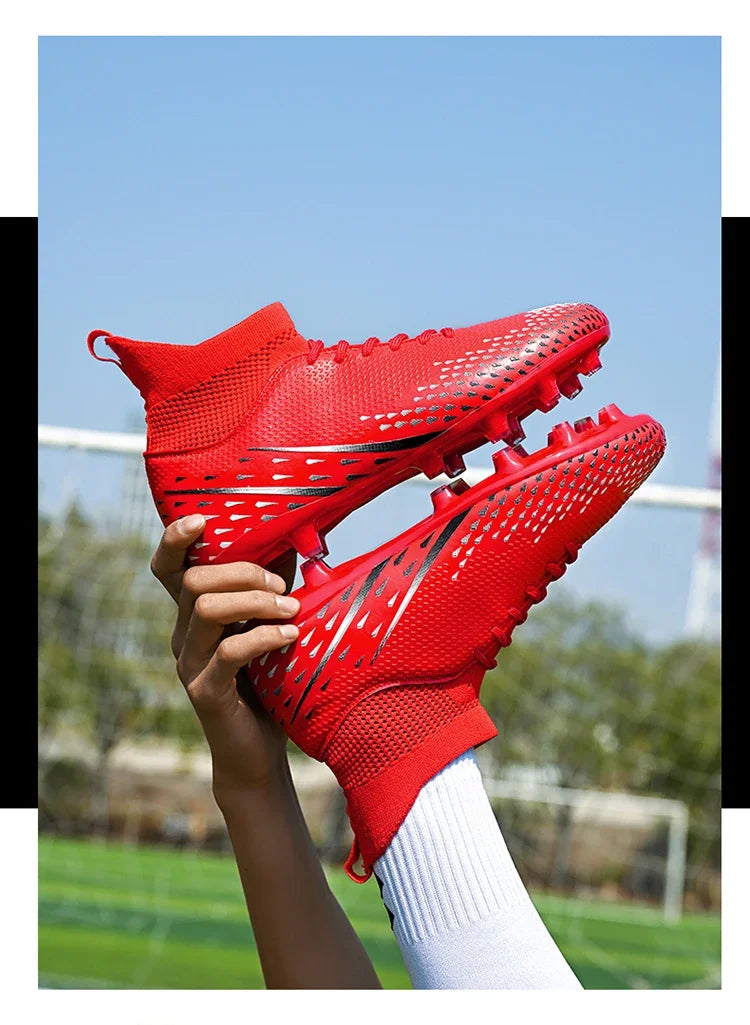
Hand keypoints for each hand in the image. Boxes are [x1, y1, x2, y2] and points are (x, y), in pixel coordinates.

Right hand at [150, 514, 299, 799]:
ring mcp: (190, 665)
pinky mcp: (206, 692)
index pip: (168, 569)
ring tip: (291, 610)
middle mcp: (183, 636)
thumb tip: (296, 539)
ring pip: (208, 609)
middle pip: (194, 581)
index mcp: (192, 615)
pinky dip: (265, 636)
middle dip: (243, 573)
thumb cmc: (267, 683)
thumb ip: (272, 587)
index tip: (203, 520)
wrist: (257, 753)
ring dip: (255, 602)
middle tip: (282, 588)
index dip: (175, 540)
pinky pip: (230, 652)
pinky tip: (292, 636)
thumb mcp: (268, 628)